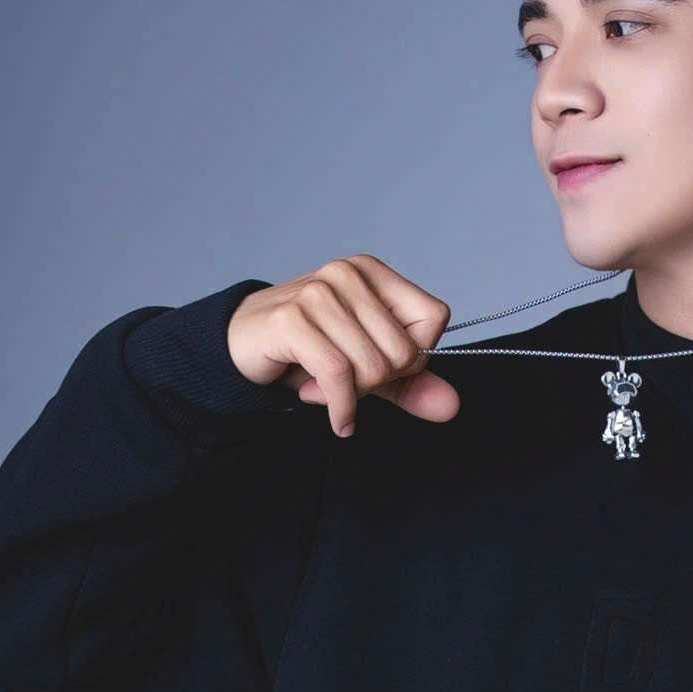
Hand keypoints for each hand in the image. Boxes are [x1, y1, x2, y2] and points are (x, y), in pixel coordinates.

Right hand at [226, 253, 459, 433]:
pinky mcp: (292, 319)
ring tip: (330, 390)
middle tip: (350, 382)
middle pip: (403, 351)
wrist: (241, 345)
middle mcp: (347, 274)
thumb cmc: (308, 349)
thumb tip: (450, 406)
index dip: (417, 355)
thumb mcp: (368, 367)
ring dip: (354, 396)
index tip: (386, 368)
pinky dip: (342, 409)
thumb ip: (411, 384)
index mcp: (373, 273)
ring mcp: (318, 292)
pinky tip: (338, 418)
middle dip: (380, 382)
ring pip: (372, 367)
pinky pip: (339, 377)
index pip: (434, 318)